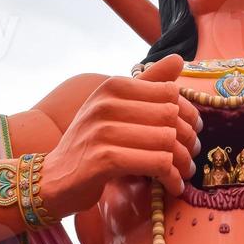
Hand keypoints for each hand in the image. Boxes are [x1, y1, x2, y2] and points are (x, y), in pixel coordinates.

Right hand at [42, 55, 201, 216]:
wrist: (53, 179)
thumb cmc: (91, 143)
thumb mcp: (115, 108)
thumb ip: (147, 83)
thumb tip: (178, 58)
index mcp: (112, 86)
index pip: (169, 93)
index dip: (187, 114)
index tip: (190, 132)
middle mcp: (106, 104)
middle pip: (170, 116)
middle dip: (187, 139)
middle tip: (190, 156)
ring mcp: (102, 131)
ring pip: (166, 140)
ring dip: (182, 162)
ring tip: (183, 172)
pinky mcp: (104, 160)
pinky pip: (155, 163)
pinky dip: (170, 177)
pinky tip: (172, 185)